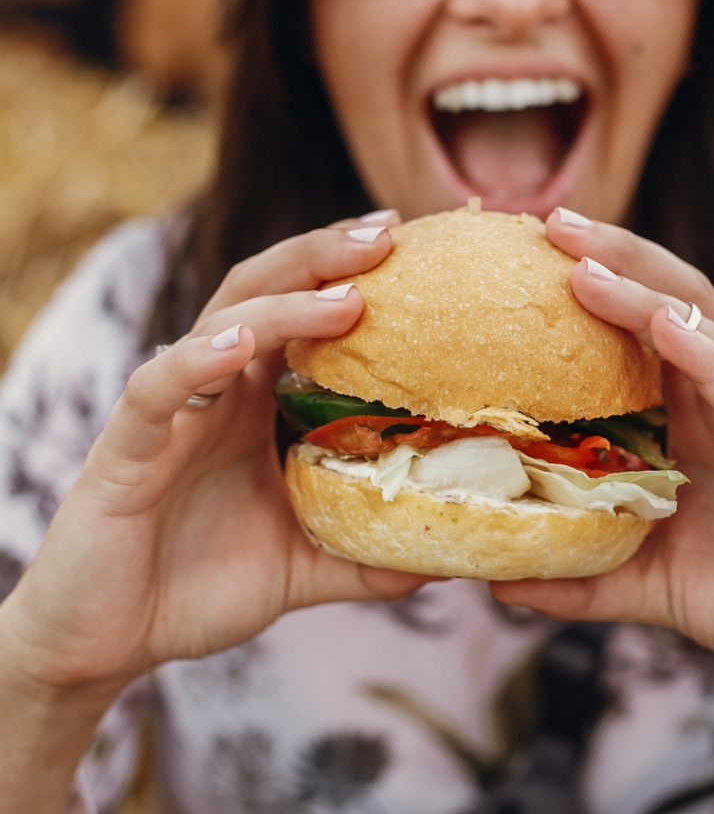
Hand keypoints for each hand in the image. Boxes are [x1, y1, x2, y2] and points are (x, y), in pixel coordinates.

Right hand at [0, 211, 431, 699]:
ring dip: (284, 303)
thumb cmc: (199, 587)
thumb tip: (443, 558)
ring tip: (347, 296)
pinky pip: (157, 390)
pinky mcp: (126, 449)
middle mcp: (217, 391)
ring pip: (221, 325)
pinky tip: (238, 344)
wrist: (107, 643)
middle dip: (323, 257)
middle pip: (266, 291)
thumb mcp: (304, 567)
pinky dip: (195, 361)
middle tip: (385, 234)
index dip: (348, 274)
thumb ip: (367, 557)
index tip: (407, 243)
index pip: (304, 315)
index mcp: (256, 403)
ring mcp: (171, 412)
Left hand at [492, 211, 713, 812]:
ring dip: (641, 285)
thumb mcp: (651, 583)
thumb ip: (583, 577)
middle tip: (546, 220)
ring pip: (702, 327)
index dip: (587, 288)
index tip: (520, 259)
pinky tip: (663, 322)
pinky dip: (704, 350)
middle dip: (610, 254)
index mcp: (692, 417)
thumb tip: (501, 582)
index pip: (637, 329)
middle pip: (667, 300)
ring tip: (582, 255)